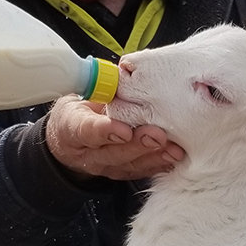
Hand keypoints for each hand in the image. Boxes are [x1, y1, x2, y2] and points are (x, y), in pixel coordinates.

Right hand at [45, 97, 183, 180]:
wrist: (70, 135)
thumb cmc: (80, 108)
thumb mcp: (81, 95)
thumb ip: (101, 90)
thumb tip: (124, 74)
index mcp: (72, 128)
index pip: (87, 131)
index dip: (106, 131)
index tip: (124, 130)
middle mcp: (88, 153)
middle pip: (113, 152)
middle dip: (138, 144)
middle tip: (157, 135)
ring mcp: (105, 165)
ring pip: (130, 164)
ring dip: (153, 156)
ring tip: (173, 149)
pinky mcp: (121, 171)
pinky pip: (140, 171)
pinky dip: (158, 164)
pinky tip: (174, 157)